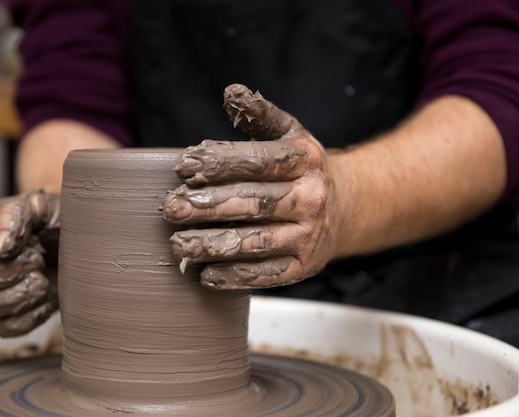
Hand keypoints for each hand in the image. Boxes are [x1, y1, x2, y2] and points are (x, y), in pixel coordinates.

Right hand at [0, 190, 59, 336]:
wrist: (91, 248)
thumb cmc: (62, 221)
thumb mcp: (44, 206)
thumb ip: (17, 214)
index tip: (15, 245)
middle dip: (5, 272)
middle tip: (37, 260)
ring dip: (15, 296)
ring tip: (42, 280)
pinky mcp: (13, 313)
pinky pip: (5, 328)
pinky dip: (28, 316)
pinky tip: (47, 299)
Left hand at [162, 84, 338, 289]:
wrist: (348, 208)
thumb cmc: (303, 169)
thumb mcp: (289, 134)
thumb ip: (259, 116)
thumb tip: (231, 92)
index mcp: (305, 160)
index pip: (259, 161)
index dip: (220, 163)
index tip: (183, 166)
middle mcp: (310, 198)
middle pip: (255, 203)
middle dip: (209, 207)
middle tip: (170, 208)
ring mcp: (308, 236)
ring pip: (258, 242)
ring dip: (215, 245)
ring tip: (179, 244)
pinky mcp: (303, 267)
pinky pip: (267, 275)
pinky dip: (234, 277)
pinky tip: (205, 275)